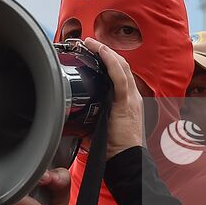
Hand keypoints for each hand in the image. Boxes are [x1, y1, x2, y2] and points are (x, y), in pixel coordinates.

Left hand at [84, 37, 145, 158]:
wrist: (127, 162)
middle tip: (89, 43)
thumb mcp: (101, 128)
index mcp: (128, 101)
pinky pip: (120, 77)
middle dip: (105, 51)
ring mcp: (131, 98)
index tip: (93, 51)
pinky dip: (110, 62)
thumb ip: (91, 119)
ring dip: (105, 52)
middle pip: (121, 65)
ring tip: (91, 43)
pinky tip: (102, 52)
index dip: (108, 59)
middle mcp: (132, 96)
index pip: (120, 73)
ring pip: (121, 66)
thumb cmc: (115, 149)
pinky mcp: (127, 103)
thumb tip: (73, 118)